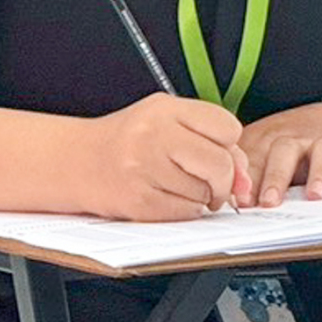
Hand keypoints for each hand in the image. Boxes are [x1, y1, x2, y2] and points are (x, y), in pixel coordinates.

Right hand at [83, 93, 252, 221]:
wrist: (77, 161)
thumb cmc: (127, 143)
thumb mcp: (166, 124)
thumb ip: (209, 141)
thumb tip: (244, 179)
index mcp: (164, 109)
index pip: (227, 127)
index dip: (228, 145)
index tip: (215, 150)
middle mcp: (153, 134)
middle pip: (220, 164)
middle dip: (223, 180)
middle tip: (209, 182)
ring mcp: (144, 167)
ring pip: (204, 193)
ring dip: (199, 197)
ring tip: (175, 185)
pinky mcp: (139, 200)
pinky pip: (186, 213)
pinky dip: (184, 210)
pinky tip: (165, 197)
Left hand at [238, 101, 321, 206]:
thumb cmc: (286, 147)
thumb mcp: (260, 156)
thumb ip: (250, 178)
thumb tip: (238, 206)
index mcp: (267, 142)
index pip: (254, 161)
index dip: (246, 182)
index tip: (241, 202)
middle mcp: (296, 141)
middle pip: (284, 152)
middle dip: (275, 177)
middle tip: (269, 201)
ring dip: (319, 173)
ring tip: (315, 195)